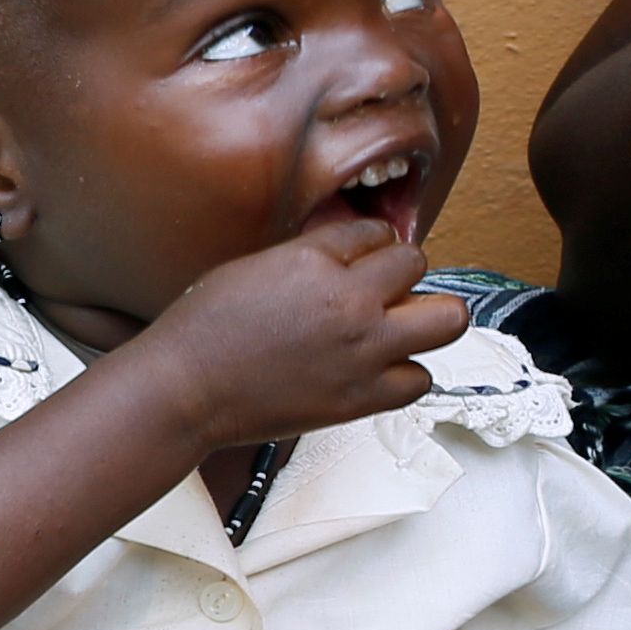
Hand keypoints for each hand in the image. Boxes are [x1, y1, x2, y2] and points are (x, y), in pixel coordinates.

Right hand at [126, 228, 468, 456]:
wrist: (183, 390)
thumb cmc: (203, 330)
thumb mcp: (253, 266)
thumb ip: (309, 258)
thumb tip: (349, 256)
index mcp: (314, 259)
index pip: (374, 232)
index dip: (365, 246)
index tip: (354, 262)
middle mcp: (348, 301)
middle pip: (420, 264)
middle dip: (405, 273)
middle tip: (384, 291)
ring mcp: (361, 351)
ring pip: (446, 320)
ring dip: (423, 321)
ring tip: (395, 330)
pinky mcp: (361, 397)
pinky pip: (420, 379)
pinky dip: (404, 374)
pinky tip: (376, 370)